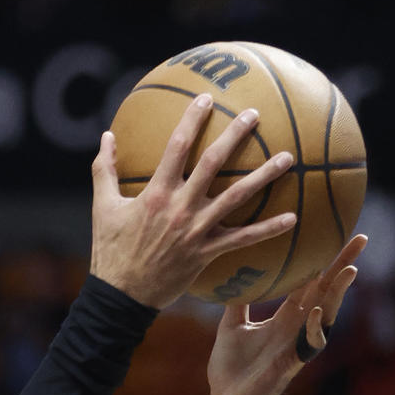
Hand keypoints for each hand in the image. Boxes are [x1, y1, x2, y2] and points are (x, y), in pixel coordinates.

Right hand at [90, 94, 297, 308]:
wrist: (120, 296)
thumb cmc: (109, 251)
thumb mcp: (102, 207)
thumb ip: (104, 169)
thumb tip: (106, 136)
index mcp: (156, 192)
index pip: (177, 145)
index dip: (193, 118)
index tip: (206, 98)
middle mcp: (180, 207)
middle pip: (214, 163)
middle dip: (235, 135)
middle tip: (254, 114)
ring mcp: (196, 230)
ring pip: (237, 196)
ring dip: (264, 175)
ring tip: (287, 157)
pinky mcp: (206, 253)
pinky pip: (243, 239)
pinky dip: (268, 229)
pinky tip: (292, 217)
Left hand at [205, 234, 365, 394]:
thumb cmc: (229, 370)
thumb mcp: (231, 327)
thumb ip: (238, 302)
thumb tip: (234, 272)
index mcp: (284, 318)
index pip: (309, 283)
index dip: (323, 260)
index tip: (336, 234)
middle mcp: (296, 329)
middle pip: (325, 291)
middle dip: (344, 265)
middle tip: (362, 238)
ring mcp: (297, 346)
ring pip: (326, 315)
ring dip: (338, 294)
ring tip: (349, 270)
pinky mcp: (292, 365)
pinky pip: (311, 344)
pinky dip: (315, 327)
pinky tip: (317, 310)